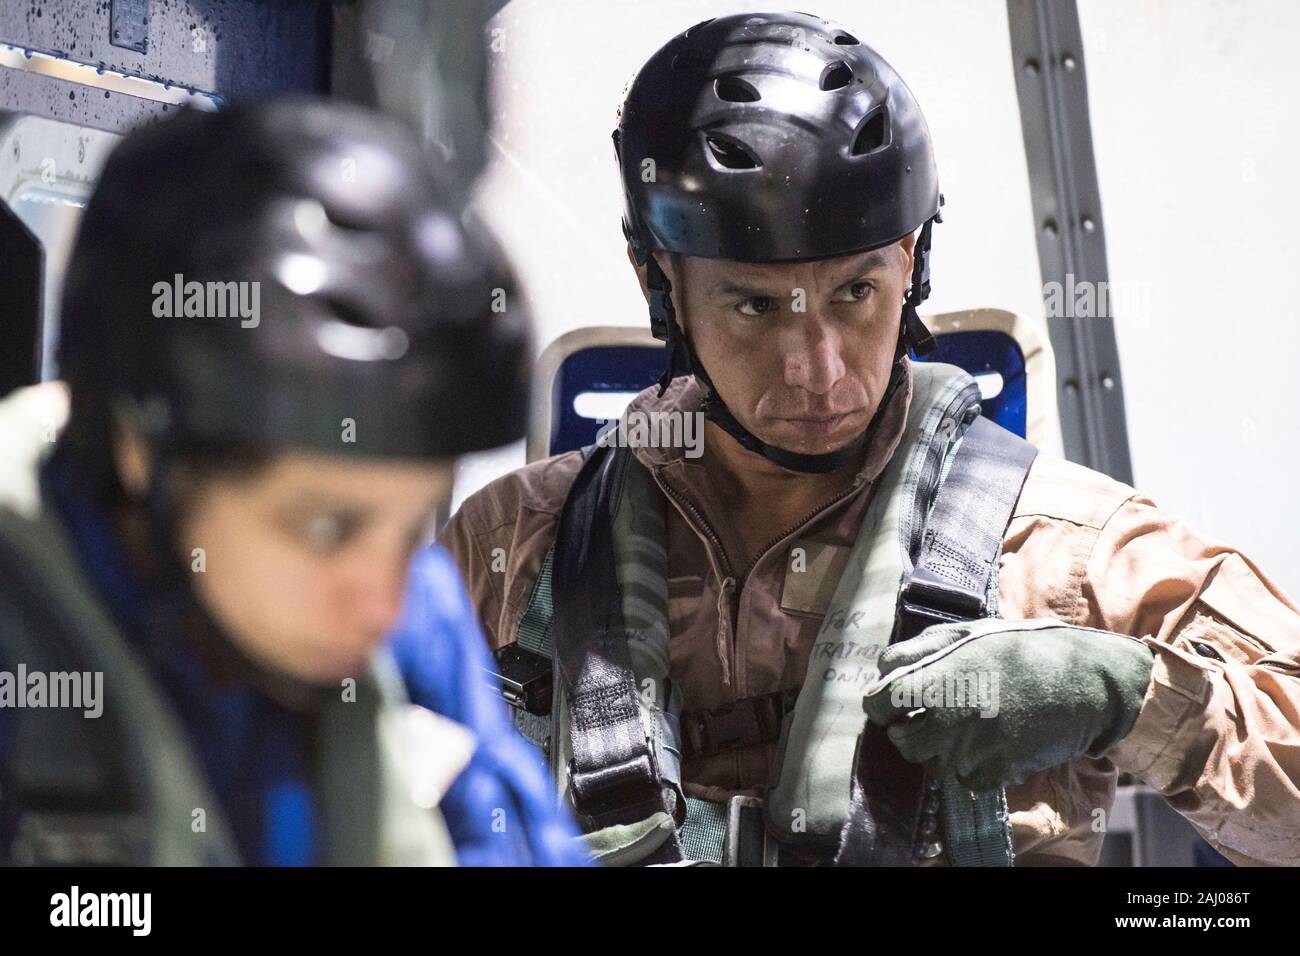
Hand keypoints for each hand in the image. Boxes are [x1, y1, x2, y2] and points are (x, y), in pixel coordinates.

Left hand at [862, 618, 1153, 789]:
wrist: (1086, 680)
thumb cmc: (1024, 649)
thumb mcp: (968, 633)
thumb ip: (920, 649)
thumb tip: (883, 667)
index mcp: (936, 677)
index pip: (878, 704)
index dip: (882, 705)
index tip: (894, 704)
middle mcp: (949, 715)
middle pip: (902, 742)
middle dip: (908, 732)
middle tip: (929, 717)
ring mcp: (974, 747)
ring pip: (934, 763)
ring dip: (942, 749)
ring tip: (967, 725)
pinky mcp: (998, 770)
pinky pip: (966, 779)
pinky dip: (972, 767)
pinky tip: (990, 743)